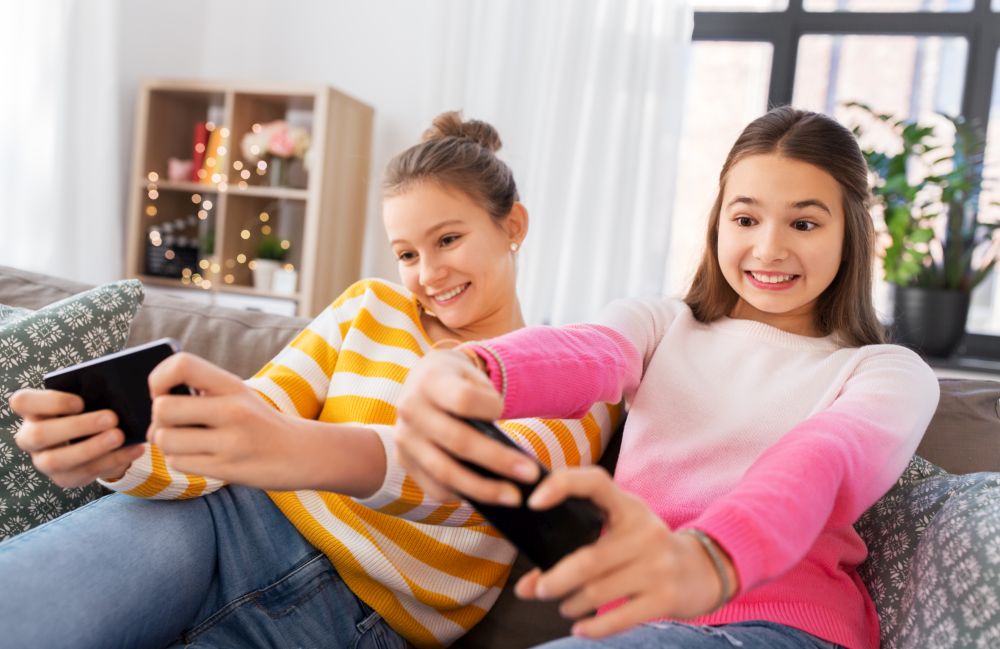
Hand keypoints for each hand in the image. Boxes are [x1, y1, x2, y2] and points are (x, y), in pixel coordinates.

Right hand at [10, 389, 144, 487]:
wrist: (94, 435)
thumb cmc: (89, 407)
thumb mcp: (90, 397)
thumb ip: (95, 392)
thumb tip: (118, 389)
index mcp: (32, 410)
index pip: (23, 402)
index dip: (50, 402)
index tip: (80, 402)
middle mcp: (30, 436)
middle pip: (39, 434)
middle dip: (77, 427)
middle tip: (112, 418)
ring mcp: (43, 461)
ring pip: (56, 461)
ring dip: (91, 449)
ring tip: (120, 436)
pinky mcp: (63, 478)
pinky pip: (84, 474)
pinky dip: (113, 461)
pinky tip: (135, 449)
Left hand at [146, 353, 310, 489]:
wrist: (302, 453)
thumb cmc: (260, 423)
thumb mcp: (238, 395)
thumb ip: (201, 392)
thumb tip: (152, 410)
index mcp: (233, 385)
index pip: (181, 365)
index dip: (158, 378)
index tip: (162, 393)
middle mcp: (233, 410)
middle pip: (162, 408)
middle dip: (158, 420)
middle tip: (172, 425)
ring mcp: (231, 441)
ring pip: (165, 440)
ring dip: (168, 445)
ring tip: (188, 443)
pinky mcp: (227, 469)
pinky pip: (178, 463)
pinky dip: (181, 461)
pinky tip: (200, 457)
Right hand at [395, 349, 539, 504]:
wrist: (424, 379)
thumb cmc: (459, 382)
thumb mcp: (473, 378)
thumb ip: (487, 406)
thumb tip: (511, 457)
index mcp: (430, 380)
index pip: (463, 399)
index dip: (490, 407)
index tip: (504, 410)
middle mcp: (411, 410)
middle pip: (457, 441)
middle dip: (498, 460)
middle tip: (530, 475)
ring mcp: (404, 439)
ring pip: (445, 471)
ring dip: (483, 489)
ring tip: (513, 497)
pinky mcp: (404, 461)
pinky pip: (435, 487)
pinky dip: (463, 495)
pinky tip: (488, 496)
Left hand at [514, 467, 737, 638]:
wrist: (703, 569)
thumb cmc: (645, 549)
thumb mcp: (620, 534)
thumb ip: (574, 551)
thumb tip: (525, 588)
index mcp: (630, 506)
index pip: (595, 482)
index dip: (562, 486)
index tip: (533, 502)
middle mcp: (645, 531)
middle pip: (588, 559)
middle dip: (556, 579)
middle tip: (539, 589)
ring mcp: (658, 566)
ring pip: (598, 591)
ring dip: (572, 603)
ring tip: (564, 605)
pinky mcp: (666, 598)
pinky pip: (619, 617)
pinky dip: (594, 626)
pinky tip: (580, 628)